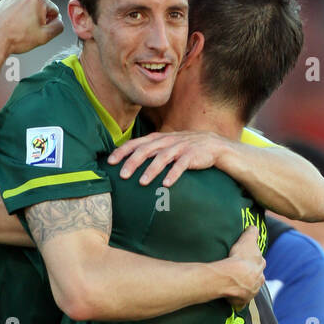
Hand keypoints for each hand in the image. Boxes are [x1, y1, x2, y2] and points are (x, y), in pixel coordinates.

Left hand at [0, 0, 63, 61]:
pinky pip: (14, 11)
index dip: (50, 24)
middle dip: (37, 20)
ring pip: (26, 10)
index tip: (40, 32)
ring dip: (26, 20)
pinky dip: (15, 19)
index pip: (54, 11)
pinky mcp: (2, 2)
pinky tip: (10, 29)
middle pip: (39, 9)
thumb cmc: (17, 38)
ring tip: (18, 31)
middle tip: (28, 33)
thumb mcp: (45, 37)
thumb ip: (58, 27)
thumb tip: (59, 21)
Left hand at [108, 130, 229, 187]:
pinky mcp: (192, 155)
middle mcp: (167, 141)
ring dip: (152, 170)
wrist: (212, 145)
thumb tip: (129, 161)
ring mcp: (180, 147)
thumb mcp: (166, 146)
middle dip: (133, 162)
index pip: (136, 143)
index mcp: (158, 139)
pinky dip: (173, 174)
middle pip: (146, 150)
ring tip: (143, 183)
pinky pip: (181, 165)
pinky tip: (166, 184)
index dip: (122, 151)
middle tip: (123, 176)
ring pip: (162, 158)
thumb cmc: (184, 148)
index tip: (110, 162)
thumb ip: (150, 151)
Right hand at [216, 226, 264, 307]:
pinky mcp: (243, 300)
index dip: (254, 261)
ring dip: (245, 288)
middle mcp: (259, 279)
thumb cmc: (240, 257)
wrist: (233, 276)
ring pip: (250, 289)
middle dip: (252, 276)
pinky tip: (231, 298)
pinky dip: (237, 300)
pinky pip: (240, 301)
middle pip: (257, 277)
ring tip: (235, 285)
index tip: (248, 260)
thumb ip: (252, 232)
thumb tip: (254, 226)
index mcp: (260, 265)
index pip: (260, 262)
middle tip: (242, 274)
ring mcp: (251, 291)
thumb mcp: (247, 239)